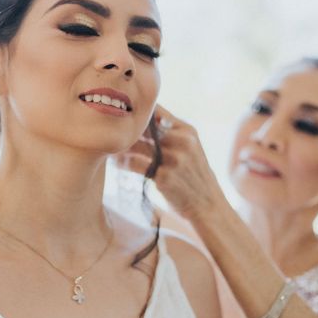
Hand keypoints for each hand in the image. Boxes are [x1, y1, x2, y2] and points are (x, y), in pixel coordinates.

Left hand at [116, 104, 229, 220]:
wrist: (207, 205)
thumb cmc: (194, 175)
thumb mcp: (191, 147)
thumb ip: (171, 131)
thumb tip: (142, 117)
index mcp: (188, 131)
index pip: (157, 111)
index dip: (137, 113)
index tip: (122, 117)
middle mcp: (182, 143)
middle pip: (144, 127)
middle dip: (127, 130)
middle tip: (111, 131)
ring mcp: (173, 160)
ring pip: (137, 145)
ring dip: (121, 147)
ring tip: (110, 148)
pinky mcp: (163, 177)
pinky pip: (135, 164)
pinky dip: (123, 163)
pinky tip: (117, 163)